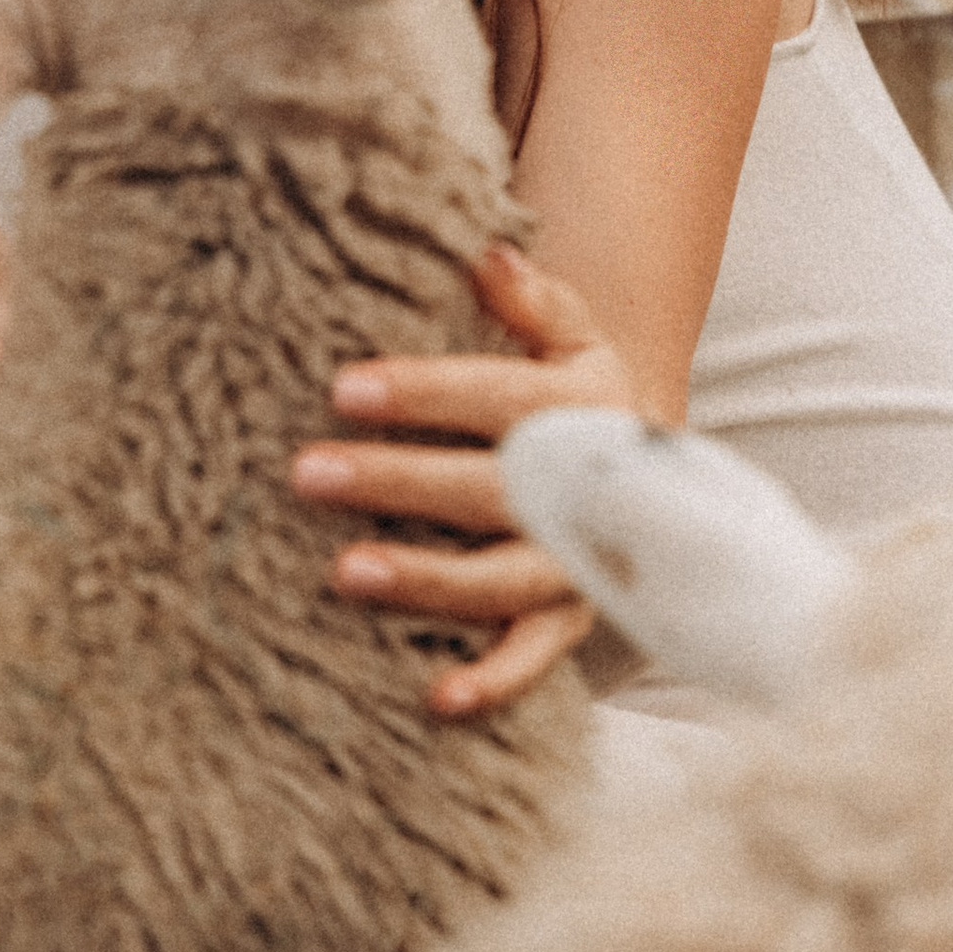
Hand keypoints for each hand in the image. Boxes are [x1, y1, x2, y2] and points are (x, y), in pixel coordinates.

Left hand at [297, 246, 636, 717]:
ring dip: (429, 578)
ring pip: (505, 577)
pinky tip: (438, 697)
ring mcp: (580, 561)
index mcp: (580, 404)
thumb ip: (531, 297)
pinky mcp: (570, 620)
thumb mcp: (569, 333)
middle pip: (490, 487)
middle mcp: (588, 487)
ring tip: (345, 571)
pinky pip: (536, 656)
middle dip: (398, 480)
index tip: (343, 389)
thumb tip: (485, 254)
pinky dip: (496, 679)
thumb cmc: (570, 390)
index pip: (497, 396)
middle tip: (305, 471)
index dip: (424, 393)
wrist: (646, 471)